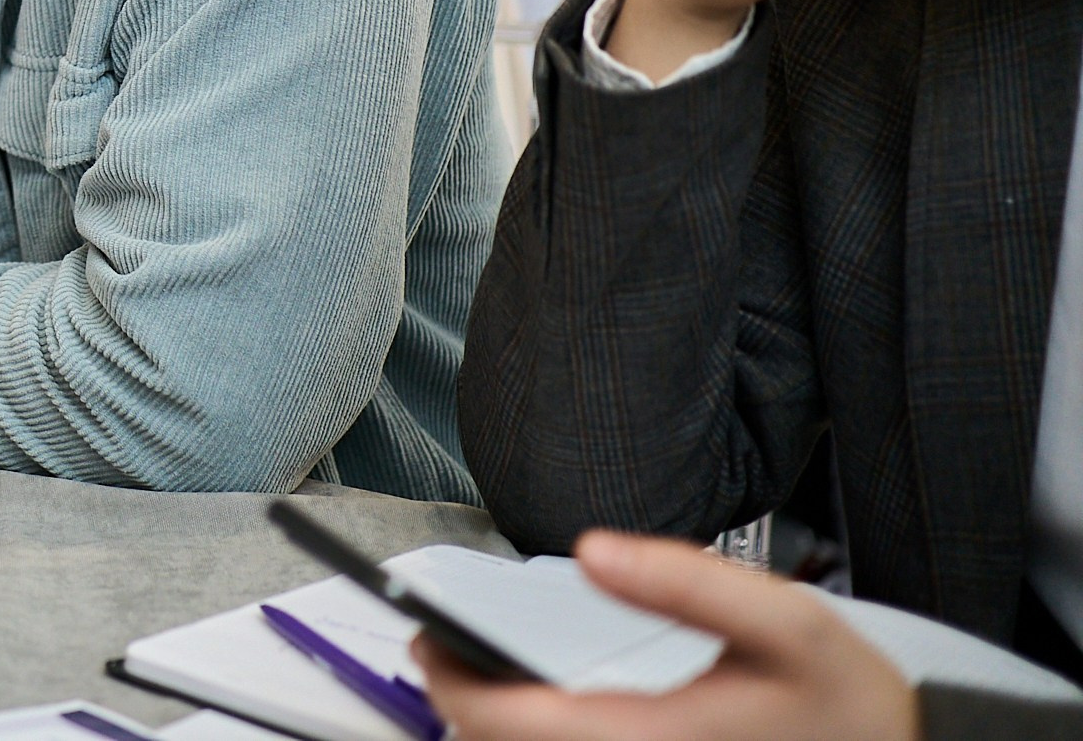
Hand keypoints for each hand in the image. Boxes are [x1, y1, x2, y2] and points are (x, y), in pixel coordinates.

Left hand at [416, 530, 915, 740]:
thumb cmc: (848, 701)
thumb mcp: (787, 621)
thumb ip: (689, 579)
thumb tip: (593, 550)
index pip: (512, 728)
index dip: (453, 685)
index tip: (424, 637)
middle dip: (461, 705)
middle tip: (436, 644)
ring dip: (496, 729)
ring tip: (473, 672)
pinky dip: (537, 740)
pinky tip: (535, 708)